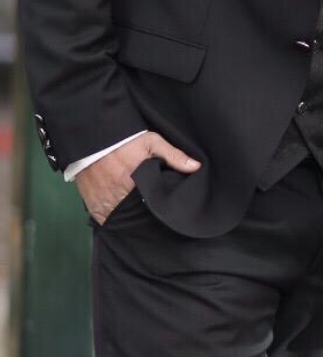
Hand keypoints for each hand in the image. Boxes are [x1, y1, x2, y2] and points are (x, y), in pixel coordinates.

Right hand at [75, 131, 200, 224]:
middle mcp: (119, 197)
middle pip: (136, 216)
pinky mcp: (92, 204)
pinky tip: (117, 213)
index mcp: (137, 183)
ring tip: (134, 215)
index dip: (158, 208)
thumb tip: (196, 167)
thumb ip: (174, 156)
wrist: (93, 136)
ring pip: (119, 220)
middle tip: (149, 212)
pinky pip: (102, 219)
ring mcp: (104, 202)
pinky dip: (110, 218)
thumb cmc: (126, 140)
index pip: (153, 206)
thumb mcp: (152, 142)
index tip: (163, 209)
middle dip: (143, 216)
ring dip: (126, 218)